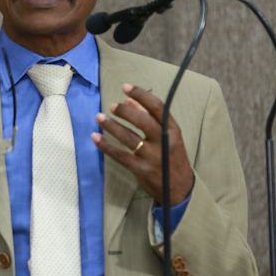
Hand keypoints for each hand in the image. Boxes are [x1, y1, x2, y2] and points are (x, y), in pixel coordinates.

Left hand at [91, 84, 194, 204]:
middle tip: (113, 105)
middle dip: (126, 111)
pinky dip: (106, 146)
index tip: (126, 87)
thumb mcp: (167, 136)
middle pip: (143, 121)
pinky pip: (120, 155)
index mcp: (172, 130)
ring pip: (129, 138)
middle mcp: (164, 142)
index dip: (141, 95)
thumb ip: (149, 117)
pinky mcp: (141, 169)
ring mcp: (153, 157)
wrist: (179, 189)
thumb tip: (130, 101)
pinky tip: (96, 137)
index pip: (158, 107)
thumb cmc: (171, 157)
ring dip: (112, 126)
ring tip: (99, 117)